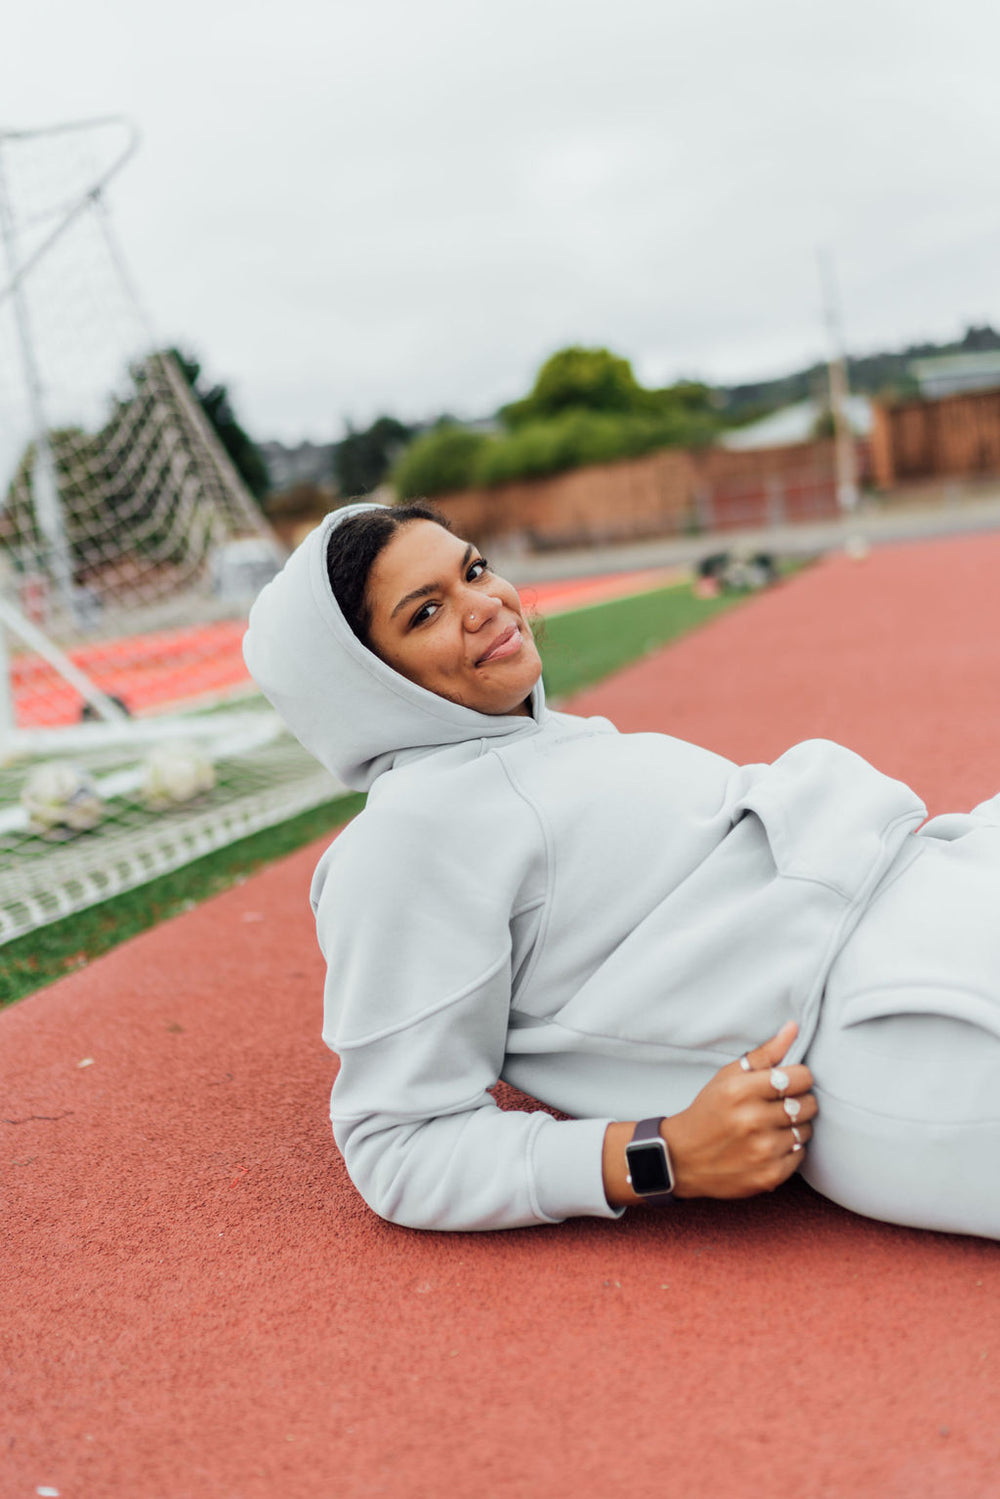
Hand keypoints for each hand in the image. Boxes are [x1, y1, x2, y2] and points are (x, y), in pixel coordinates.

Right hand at [661, 1021, 816, 1199]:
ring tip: (772, 1125)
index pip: (800, 1077)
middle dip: (798, 1101)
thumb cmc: (708, 1111)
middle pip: (808, 1104)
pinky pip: (800, 1155)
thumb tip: (794, 1028)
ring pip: (806, 1130)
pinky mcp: (769, 1176)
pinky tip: (770, 1145)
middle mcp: (753, 1121)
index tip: (787, 1082)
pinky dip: (790, 1149)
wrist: (682, 1159)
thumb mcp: (727, 1077)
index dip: (798, 1077)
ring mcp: (762, 1151)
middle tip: (779, 1104)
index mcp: (741, 1091)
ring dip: (794, 1127)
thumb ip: (764, 1054)